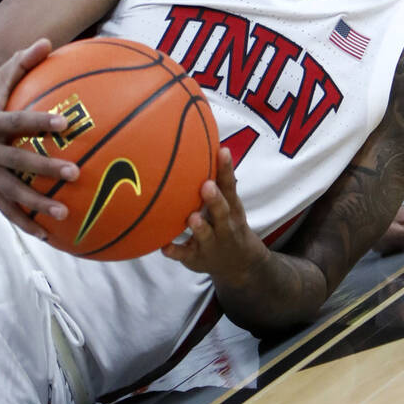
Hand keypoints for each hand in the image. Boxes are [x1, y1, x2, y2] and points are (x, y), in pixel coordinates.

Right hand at [0, 39, 79, 239]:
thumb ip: (20, 64)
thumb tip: (47, 42)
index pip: (16, 122)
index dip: (39, 123)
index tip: (65, 125)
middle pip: (17, 161)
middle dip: (45, 168)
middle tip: (75, 173)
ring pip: (11, 192)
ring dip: (37, 204)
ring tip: (65, 213)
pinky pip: (5, 210)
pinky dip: (25, 223)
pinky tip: (49, 235)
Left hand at [162, 149, 266, 281]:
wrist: (239, 264)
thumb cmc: (227, 222)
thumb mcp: (230, 202)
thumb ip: (219, 178)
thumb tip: (201, 139)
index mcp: (232, 208)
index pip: (230, 186)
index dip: (226, 169)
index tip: (222, 151)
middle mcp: (225, 226)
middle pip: (222, 212)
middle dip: (215, 200)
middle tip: (207, 186)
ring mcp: (212, 244)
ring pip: (206, 235)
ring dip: (200, 227)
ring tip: (192, 218)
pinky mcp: (197, 259)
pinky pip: (185, 256)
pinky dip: (175, 252)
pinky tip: (164, 247)